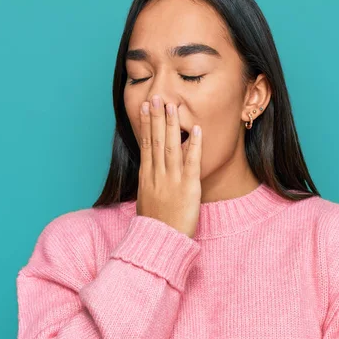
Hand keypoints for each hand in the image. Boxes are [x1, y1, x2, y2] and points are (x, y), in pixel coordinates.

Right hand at [135, 95, 202, 238]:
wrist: (160, 242)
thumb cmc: (155, 226)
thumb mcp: (146, 201)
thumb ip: (149, 183)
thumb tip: (150, 171)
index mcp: (146, 177)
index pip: (145, 145)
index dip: (145, 125)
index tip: (144, 108)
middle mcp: (157, 175)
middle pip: (155, 140)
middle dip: (155, 117)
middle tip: (155, 96)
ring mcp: (172, 180)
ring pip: (170, 146)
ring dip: (171, 124)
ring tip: (171, 105)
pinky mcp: (188, 187)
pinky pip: (191, 162)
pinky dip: (193, 144)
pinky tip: (195, 129)